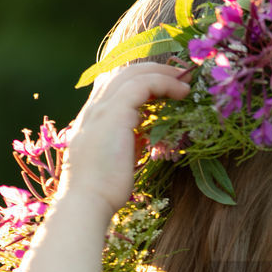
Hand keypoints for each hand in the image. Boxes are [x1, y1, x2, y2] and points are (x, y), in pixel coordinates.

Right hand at [60, 63, 190, 217]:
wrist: (86, 202)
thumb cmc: (102, 191)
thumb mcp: (116, 159)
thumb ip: (126, 141)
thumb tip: (143, 135)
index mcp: (92, 119)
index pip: (113, 85)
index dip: (140, 79)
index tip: (164, 86)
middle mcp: (94, 108)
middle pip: (123, 72)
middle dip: (153, 70)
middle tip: (180, 76)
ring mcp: (102, 108)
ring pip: (134, 73)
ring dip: (163, 73)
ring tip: (186, 81)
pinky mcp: (115, 112)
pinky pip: (144, 84)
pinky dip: (165, 83)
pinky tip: (182, 92)